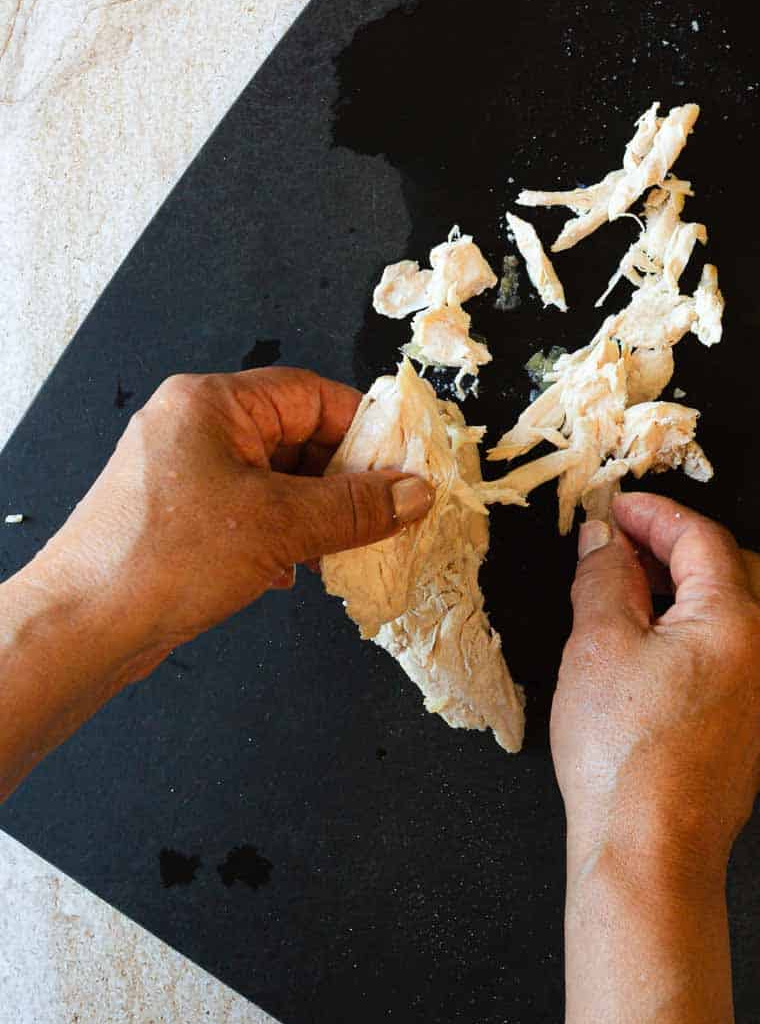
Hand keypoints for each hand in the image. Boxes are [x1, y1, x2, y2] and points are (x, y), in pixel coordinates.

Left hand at [22, 367, 430, 681]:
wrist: (81, 628)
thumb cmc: (167, 559)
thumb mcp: (279, 526)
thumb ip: (355, 507)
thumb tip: (414, 493)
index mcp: (211, 403)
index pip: (310, 395)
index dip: (365, 429)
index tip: (405, 466)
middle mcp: (193, 427)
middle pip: (295, 437)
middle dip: (343, 480)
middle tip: (386, 514)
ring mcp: (181, 473)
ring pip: (275, 480)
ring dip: (315, 514)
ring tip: (346, 548)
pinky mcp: (175, 517)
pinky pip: (248, 512)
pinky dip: (281, 536)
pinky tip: (295, 572)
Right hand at [551, 492, 759, 887]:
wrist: (651, 854)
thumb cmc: (624, 759)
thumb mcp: (596, 646)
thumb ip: (603, 578)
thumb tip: (605, 541)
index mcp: (736, 620)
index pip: (701, 538)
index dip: (654, 514)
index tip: (617, 508)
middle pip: (739, 568)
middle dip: (685, 547)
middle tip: (629, 547)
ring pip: (746, 614)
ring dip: (697, 592)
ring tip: (637, 597)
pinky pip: (743, 658)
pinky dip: (706, 635)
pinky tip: (658, 652)